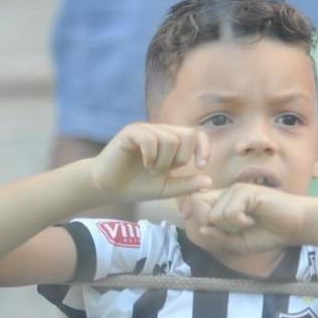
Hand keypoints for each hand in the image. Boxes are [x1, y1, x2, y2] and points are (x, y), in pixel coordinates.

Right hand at [91, 123, 211, 201]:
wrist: (108, 187)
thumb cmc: (137, 185)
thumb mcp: (167, 188)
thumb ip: (188, 184)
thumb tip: (209, 182)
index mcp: (172, 140)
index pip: (197, 134)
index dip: (204, 148)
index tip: (201, 166)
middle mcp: (160, 131)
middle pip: (187, 136)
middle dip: (180, 159)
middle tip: (164, 170)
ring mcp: (146, 129)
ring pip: (170, 140)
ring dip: (162, 162)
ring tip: (150, 170)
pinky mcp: (131, 132)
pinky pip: (151, 139)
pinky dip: (151, 157)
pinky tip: (144, 164)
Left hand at [180, 184, 309, 254]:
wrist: (295, 227)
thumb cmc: (269, 234)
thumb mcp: (238, 243)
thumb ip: (218, 238)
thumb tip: (202, 229)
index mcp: (222, 203)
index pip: (194, 204)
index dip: (191, 215)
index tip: (201, 227)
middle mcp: (226, 193)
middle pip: (197, 204)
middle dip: (209, 224)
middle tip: (233, 230)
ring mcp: (235, 190)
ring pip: (214, 214)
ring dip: (230, 227)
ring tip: (249, 223)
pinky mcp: (245, 190)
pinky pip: (229, 212)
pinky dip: (240, 222)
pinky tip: (254, 219)